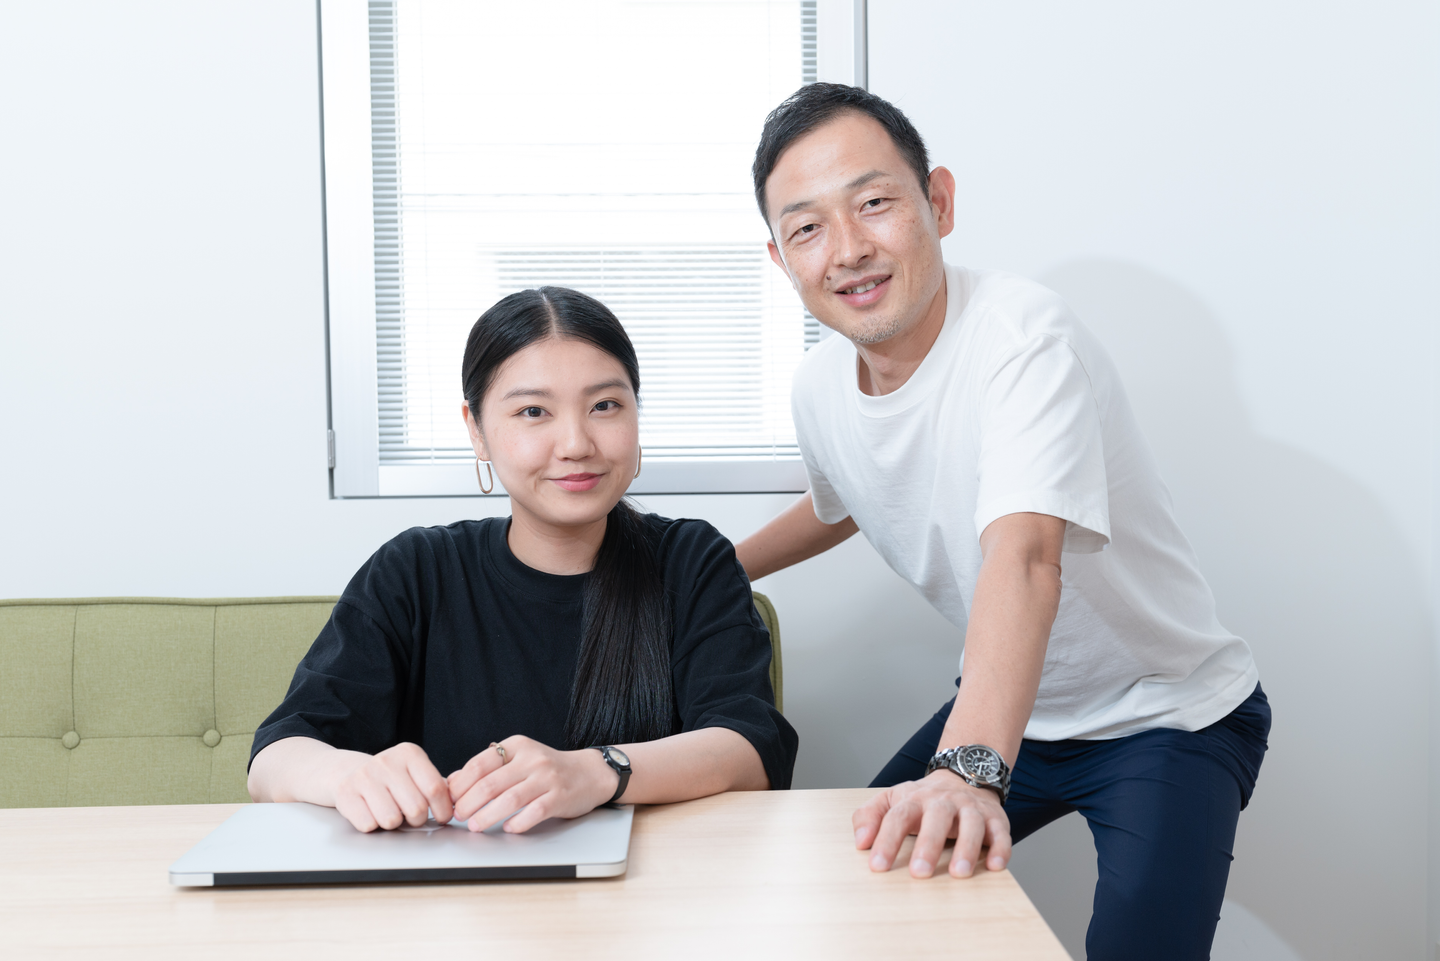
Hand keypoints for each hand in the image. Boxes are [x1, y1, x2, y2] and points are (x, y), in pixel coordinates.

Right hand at [331, 742, 453, 832]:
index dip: (443, 810)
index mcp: (410, 753)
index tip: (442, 817)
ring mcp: (365, 776)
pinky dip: (373, 826)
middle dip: (417, 819)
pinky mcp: (346, 792)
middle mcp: (387, 761)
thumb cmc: (390, 778)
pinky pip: (369, 825)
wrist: (347, 772)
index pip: (435, 788)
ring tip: (390, 811)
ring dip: (394, 824)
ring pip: (392, 820)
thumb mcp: (416, 772)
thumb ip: (438, 784)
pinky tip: (371, 812)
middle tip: (411, 815)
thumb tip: (460, 798)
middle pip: (416, 808)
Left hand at [446, 736, 617, 834]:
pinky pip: (534, 812)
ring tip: (475, 826)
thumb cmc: (548, 769)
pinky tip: (508, 828)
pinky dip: (518, 822)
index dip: (460, 784)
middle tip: (458, 816)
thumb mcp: (518, 759)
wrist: (590, 773)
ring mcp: (547, 778)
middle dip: (468, 803)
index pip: (479, 764)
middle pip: (490, 783)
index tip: (449, 799)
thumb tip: (452, 782)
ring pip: (509, 799)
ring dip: (487, 816)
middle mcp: (531, 759)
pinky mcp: (560, 797)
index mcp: (517, 746)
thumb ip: (488, 768)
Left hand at [853, 771, 1010, 878]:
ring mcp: (971, 809)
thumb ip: (869, 816)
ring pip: (971, 824)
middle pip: (936, 818)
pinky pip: (1001, 833)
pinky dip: (1001, 848)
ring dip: (966, 848)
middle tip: (919, 873)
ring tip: (958, 874)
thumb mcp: (891, 800)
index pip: (898, 817)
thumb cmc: (922, 800)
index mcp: (914, 799)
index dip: (886, 841)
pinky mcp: (995, 819)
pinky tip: (995, 866)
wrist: (963, 776)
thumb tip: (860, 842)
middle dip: (928, 845)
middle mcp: (943, 802)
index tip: (877, 866)